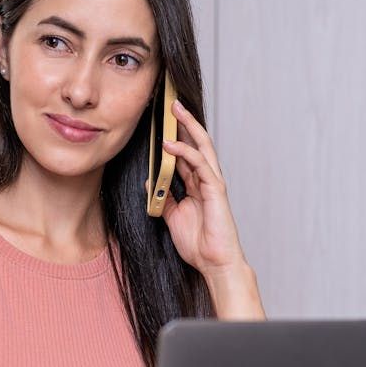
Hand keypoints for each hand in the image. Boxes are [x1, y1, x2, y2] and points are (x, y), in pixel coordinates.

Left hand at [152, 99, 249, 276]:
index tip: (164, 119)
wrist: (214, 263)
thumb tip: (150, 181)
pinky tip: (171, 144)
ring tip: (174, 111)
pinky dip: (185, 152)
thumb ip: (163, 198)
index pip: (187, 153)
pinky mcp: (215, 190)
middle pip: (197, 143)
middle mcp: (206, 180)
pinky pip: (199, 165)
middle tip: (172, 103)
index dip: (177, 134)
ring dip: (187, 127)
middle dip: (185, 122)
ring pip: (202, 147)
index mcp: (196, 185)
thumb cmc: (198, 243)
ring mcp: (212, 183)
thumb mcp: (172, 217)